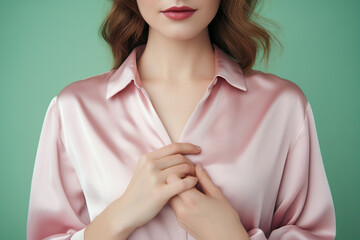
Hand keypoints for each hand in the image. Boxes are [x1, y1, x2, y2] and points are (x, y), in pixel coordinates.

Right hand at [85, 143, 200, 239]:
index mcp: (147, 158)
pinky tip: (194, 183)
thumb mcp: (143, 170)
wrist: (126, 211)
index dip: (189, 147)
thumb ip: (157, 160)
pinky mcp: (159, 193)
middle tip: (195, 170)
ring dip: (192, 172)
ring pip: (183, 169)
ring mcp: (154, 179)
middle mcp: (150, 165)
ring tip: (195, 177)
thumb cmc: (138, 191)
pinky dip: (192, 182)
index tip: (198, 150)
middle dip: (191, 163)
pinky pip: (183, 184)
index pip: (174, 147)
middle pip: (180, 158)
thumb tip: (178, 154)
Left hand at [168, 164, 249, 239]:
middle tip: (190, 179)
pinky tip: (192, 200)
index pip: (173, 178)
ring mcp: (179, 217)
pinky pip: (174, 206)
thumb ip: (205, 179)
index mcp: (191, 199)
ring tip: (192, 190)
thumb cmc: (226, 219)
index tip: (191, 173)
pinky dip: (179, 200)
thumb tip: (197, 167)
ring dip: (177, 190)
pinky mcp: (180, 223)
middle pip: (169, 187)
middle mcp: (181, 208)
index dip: (180, 172)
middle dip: (177, 180)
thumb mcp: (217, 195)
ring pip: (170, 196)